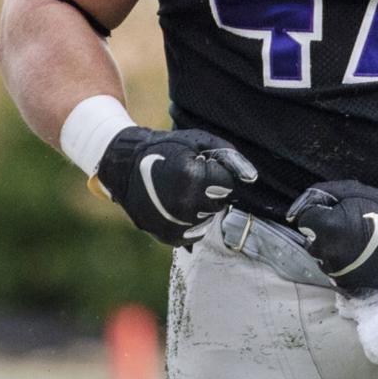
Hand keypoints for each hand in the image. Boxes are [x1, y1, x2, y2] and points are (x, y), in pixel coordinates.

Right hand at [95, 126, 257, 246]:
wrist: (126, 167)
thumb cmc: (165, 149)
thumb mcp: (197, 141)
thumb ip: (227, 156)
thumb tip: (251, 177)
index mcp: (192, 178)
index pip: (228, 185)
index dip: (216, 173)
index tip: (200, 166)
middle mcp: (184, 205)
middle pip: (219, 204)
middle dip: (211, 190)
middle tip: (188, 178)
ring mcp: (175, 224)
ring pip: (208, 219)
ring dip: (200, 206)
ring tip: (179, 190)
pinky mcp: (169, 237)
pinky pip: (194, 231)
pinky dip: (190, 219)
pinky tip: (175, 204)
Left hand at [287, 180, 377, 290]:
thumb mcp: (347, 190)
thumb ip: (317, 197)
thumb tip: (296, 213)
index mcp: (327, 229)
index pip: (304, 222)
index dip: (316, 216)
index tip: (330, 214)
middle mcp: (330, 255)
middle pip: (312, 244)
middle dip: (322, 236)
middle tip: (343, 229)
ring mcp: (343, 274)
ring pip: (325, 263)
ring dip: (332, 253)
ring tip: (353, 244)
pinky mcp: (356, 287)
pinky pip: (340, 278)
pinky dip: (345, 269)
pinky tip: (358, 259)